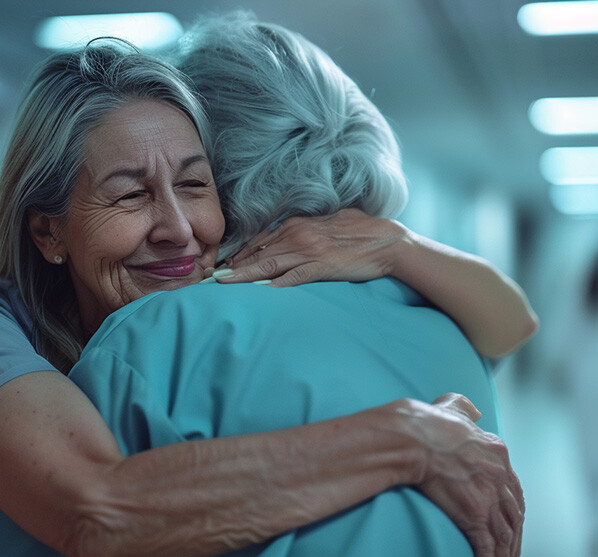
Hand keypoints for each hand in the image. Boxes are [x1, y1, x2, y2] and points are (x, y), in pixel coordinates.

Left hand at [218, 208, 408, 285]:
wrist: (387, 240)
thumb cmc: (359, 230)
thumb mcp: (326, 223)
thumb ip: (304, 229)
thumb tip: (288, 237)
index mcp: (296, 224)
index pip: (259, 241)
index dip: (238, 254)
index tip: (221, 265)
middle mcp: (297, 235)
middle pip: (256, 253)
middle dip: (231, 266)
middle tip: (210, 277)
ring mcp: (308, 251)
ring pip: (267, 265)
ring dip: (243, 276)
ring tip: (222, 284)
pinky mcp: (320, 267)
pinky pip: (292, 278)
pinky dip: (274, 285)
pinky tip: (258, 293)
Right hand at [405, 393, 524, 556]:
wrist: (410, 438)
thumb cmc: (423, 423)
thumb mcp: (450, 407)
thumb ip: (464, 408)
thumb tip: (473, 410)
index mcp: (496, 452)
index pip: (513, 489)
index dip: (513, 510)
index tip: (510, 524)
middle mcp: (499, 476)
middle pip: (514, 517)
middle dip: (513, 540)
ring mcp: (488, 497)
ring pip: (505, 537)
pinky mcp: (473, 515)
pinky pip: (487, 549)